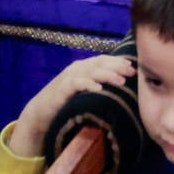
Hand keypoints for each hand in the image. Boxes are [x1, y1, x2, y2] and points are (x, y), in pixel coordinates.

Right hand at [10, 55, 133, 158]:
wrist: (40, 114)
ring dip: (107, 75)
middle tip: (132, 72)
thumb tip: (119, 86)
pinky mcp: (62, 89)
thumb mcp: (83, 92)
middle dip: (117, 66)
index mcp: (83, 67)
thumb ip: (96, 85)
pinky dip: (89, 85)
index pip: (103, 60)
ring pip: (91, 71)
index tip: (133, 67)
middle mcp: (76, 69)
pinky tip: (99, 89)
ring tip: (121, 82)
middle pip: (100, 63)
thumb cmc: (65, 104)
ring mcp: (68, 77)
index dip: (118, 61)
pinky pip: (77, 84)